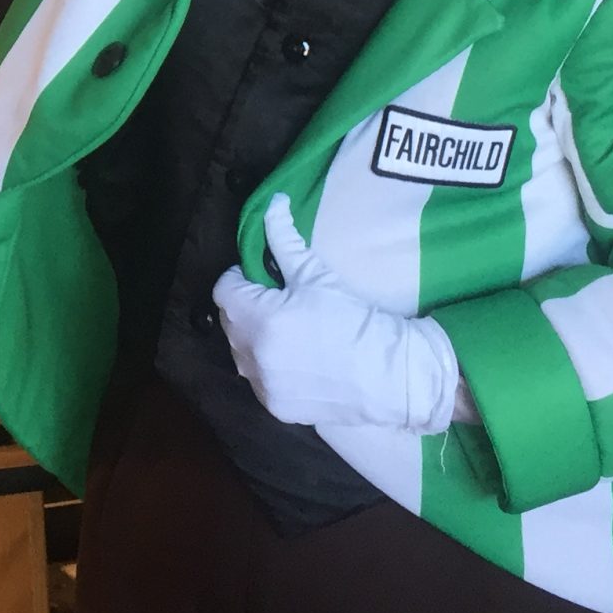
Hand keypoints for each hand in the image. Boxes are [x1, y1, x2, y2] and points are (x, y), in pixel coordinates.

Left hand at [211, 197, 459, 433]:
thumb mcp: (317, 276)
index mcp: (258, 320)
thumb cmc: (354, 319)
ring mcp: (263, 386)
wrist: (389, 376)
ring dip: (253, 337)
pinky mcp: (276, 408)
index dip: (240, 278)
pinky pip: (259, 380)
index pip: (224, 290)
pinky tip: (297, 360)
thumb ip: (284, 240)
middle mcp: (251, 357)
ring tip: (287, 330)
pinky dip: (268, 367)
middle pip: (229, 321)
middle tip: (276, 300)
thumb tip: (272, 203)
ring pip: (241, 352)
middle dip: (245, 306)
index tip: (261, 277)